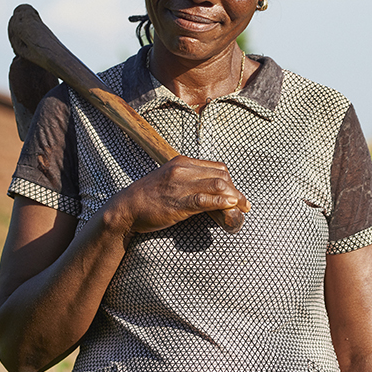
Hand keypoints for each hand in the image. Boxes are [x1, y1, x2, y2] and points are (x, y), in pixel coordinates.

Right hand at [107, 155, 249, 233]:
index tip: (237, 195)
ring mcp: (180, 185)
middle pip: (221, 175)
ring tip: (242, 208)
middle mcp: (183, 170)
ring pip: (217, 185)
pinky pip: (205, 200)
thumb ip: (189, 180)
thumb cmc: (149, 198)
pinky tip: (231, 206)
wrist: (126, 209)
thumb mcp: (170, 180)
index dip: (231, 182)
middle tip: (245, 204)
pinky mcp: (177, 202)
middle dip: (236, 190)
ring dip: (234, 197)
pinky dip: (221, 203)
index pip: (217, 167)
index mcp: (182, 162)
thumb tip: (211, 190)